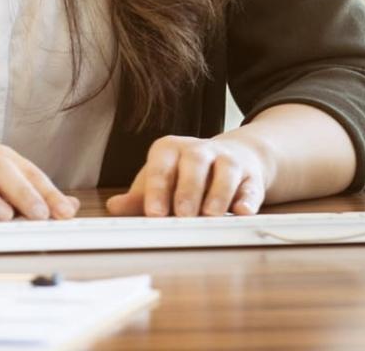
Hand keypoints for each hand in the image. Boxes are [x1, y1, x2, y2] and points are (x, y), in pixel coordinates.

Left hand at [105, 133, 274, 216]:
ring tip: (210, 215)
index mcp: (170, 150)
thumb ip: (139, 198)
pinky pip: (250, 185)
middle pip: (195, 162)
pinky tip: (243, 211)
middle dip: (189, 189)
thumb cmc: (185, 175)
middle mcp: (199, 151)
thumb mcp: (159, 182)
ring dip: (219, 193)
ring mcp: (227, 160)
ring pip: (226, 169)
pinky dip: (248, 199)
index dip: (157, 188)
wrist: (231, 160)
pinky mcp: (250, 176)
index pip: (162, 165)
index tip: (154, 212)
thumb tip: (113, 206)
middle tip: (183, 214)